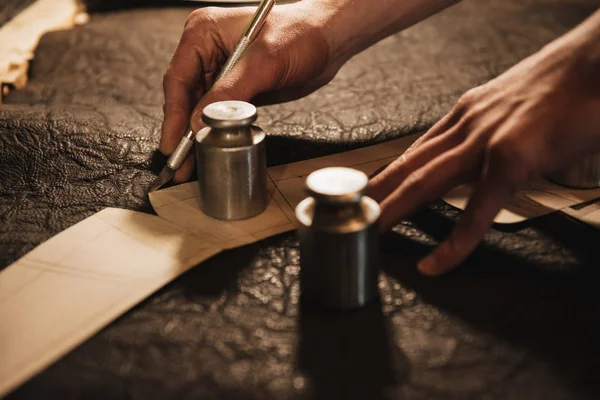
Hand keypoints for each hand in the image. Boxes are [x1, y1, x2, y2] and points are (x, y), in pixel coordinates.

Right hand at [160, 2, 340, 181]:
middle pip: (184, 97)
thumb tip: (200, 122)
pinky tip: (209, 149)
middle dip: (182, 131)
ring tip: (190, 164)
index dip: (174, 115)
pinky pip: (218, 112)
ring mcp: (221, 70)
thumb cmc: (300, 35)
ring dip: (196, 135)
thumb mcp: (263, 63)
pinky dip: (214, 131)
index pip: (179, 78)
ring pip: (199, 108)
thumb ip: (230, 93)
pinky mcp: (236, 87)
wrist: (329, 40)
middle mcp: (207, 51)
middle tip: (179, 163)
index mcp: (204, 33)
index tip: (173, 143)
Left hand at [369, 10, 599, 275]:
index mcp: (465, 114)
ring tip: (369, 232)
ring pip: (425, 183)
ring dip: (393, 210)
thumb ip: (488, 128)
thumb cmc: (563, 84)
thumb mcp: (510, 103)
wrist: (598, 61)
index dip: (387, 173)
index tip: (367, 191)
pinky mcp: (511, 161)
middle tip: (350, 215)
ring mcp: (485, 142)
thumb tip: (481, 152)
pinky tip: (435, 262)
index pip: (415, 149)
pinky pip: (476, 211)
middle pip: (408, 165)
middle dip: (377, 193)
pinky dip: (453, 242)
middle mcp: (466, 125)